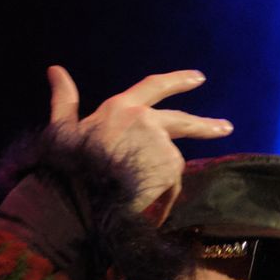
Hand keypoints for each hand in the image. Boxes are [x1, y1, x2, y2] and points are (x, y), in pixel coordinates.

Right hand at [46, 65, 232, 222]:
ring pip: (170, 163)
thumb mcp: (63, 128)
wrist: (81, 195)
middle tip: (225, 128)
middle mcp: (147, 121)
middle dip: (206, 125)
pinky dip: (161, 197)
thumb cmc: (67, 163)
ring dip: (160, 179)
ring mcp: (161, 145)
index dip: (178, 80)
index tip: (199, 78)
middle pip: (183, 122)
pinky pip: (170, 186)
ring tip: (140, 197)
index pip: (154, 86)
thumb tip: (54, 69)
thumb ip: (65, 99)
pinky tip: (147, 209)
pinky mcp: (170, 169)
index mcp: (122, 107)